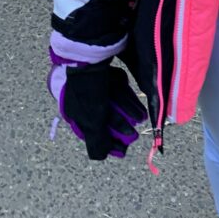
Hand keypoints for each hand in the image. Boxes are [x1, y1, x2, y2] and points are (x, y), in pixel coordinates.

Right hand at [48, 34, 146, 159]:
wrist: (90, 59)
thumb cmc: (88, 93)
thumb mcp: (92, 122)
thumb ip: (96, 142)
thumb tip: (100, 158)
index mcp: (77, 115)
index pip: (93, 135)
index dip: (107, 144)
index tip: (123, 151)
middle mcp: (85, 102)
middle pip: (105, 120)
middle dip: (121, 129)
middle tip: (134, 135)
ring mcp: (96, 89)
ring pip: (114, 105)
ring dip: (128, 114)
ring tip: (141, 119)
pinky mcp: (107, 76)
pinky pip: (118, 90)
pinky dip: (128, 99)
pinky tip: (137, 105)